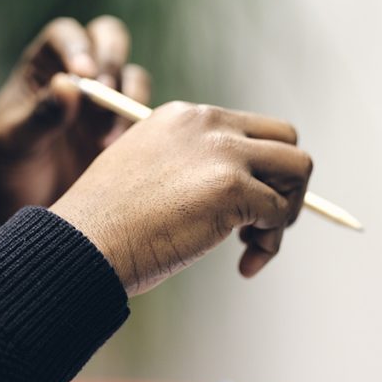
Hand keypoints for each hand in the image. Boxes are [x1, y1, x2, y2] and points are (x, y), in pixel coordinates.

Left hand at [0, 16, 150, 241]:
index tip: (83, 75)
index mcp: (43, 68)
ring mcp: (104, 103)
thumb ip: (40, 116)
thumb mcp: (14, 145)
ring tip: (107, 138)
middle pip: (108, 39)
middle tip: (106, 91)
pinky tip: (123, 152)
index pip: (65, 36)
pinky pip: (145, 116)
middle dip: (112, 59)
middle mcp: (79, 77)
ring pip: (132, 76)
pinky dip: (141, 127)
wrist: (25, 214)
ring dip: (128, 97)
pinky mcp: (125, 131)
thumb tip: (68, 85)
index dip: (77, 48)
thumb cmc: (7, 171)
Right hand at [49, 102, 312, 296]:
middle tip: (257, 227)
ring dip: (287, 213)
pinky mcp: (233, 186)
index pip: (251, 132)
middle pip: (286, 140)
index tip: (238, 213)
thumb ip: (191, 170)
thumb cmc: (108, 228)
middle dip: (284, 187)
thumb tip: (244, 193)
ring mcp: (222, 152)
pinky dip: (271, 244)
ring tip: (253, 245)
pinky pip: (282, 213)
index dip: (257, 175)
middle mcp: (207, 123)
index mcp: (184, 117)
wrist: (83, 245)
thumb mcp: (149, 177)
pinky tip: (244, 265)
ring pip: (298, 169)